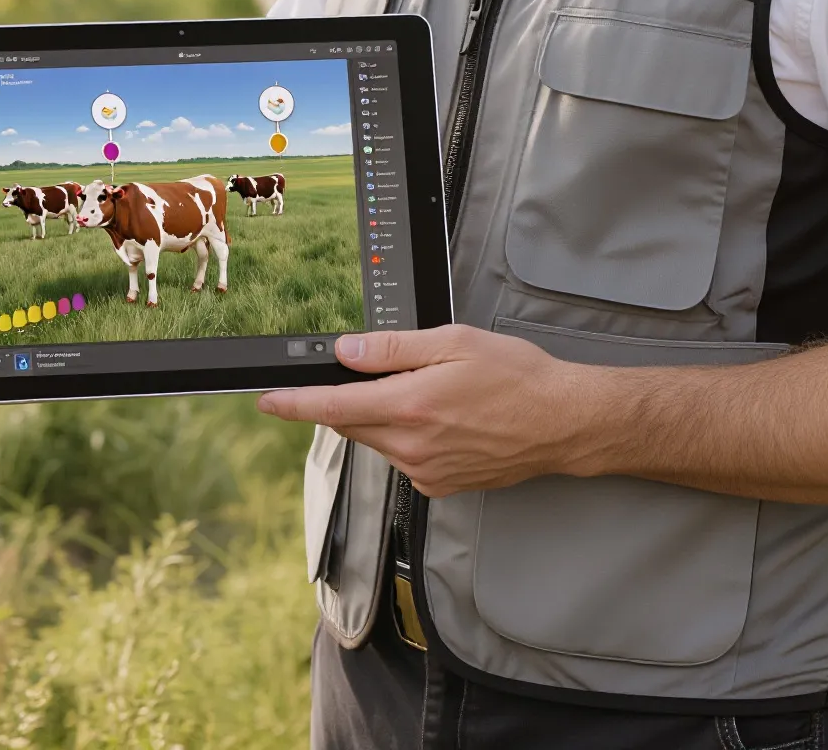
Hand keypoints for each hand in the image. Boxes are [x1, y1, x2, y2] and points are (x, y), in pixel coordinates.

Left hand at [257, 326, 612, 496]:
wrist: (561, 423)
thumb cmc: (518, 379)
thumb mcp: (454, 342)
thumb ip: (394, 348)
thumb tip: (348, 350)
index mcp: (410, 406)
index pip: (333, 406)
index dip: (293, 404)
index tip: (266, 401)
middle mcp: (411, 446)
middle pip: (352, 422)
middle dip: (350, 399)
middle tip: (382, 374)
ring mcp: (425, 471)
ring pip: (379, 440)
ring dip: (386, 416)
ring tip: (435, 394)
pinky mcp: (439, 485)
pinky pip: (404, 457)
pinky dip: (410, 437)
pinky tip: (446, 421)